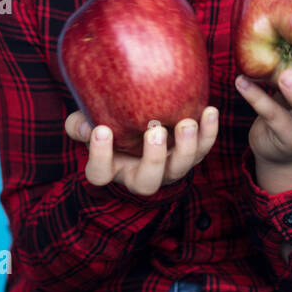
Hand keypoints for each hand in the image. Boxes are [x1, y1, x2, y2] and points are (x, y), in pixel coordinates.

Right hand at [64, 107, 218, 196]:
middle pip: (148, 181)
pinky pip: (203, 149)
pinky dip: (209, 132)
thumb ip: (81, 123)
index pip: (100, 173)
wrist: (139, 115)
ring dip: (187, 147)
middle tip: (156, 131)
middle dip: (154, 158)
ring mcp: (168, 167)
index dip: (100, 155)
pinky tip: (210, 111)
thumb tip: (85, 126)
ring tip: (188, 123)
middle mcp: (141, 175)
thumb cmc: (110, 122)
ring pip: (180, 168)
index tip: (102, 130)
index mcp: (112, 169)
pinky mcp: (190, 154)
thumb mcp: (89, 122)